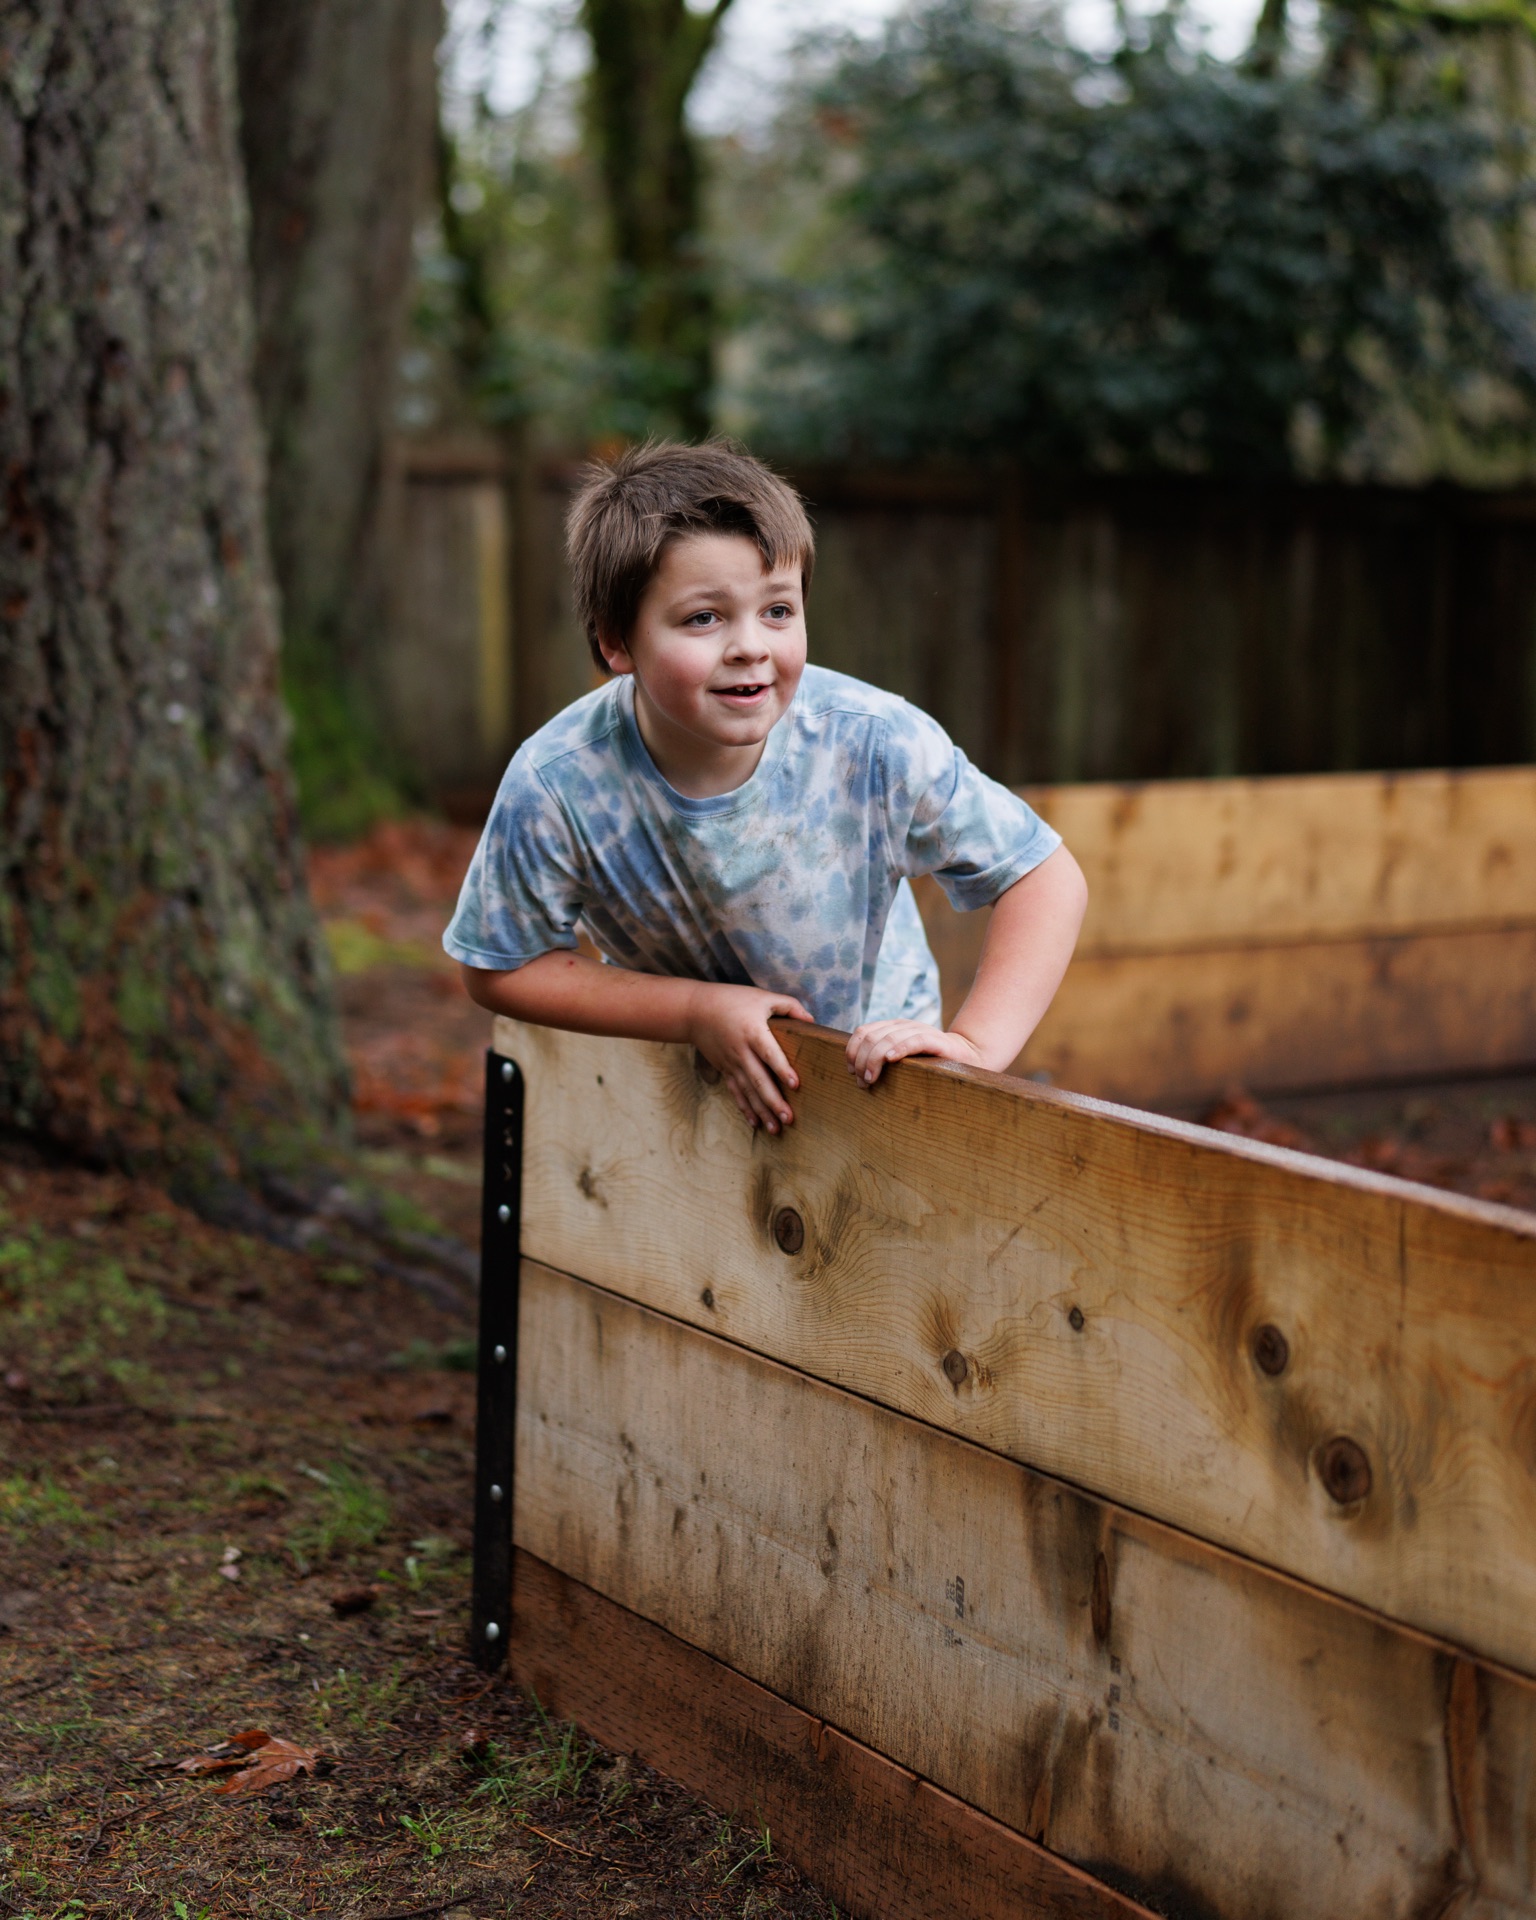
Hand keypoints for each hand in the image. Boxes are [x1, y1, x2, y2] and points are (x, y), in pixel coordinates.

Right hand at [687, 985, 812, 1133]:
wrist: (695, 1010)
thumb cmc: (733, 1000)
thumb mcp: (762, 997)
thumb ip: (789, 1006)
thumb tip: (811, 1021)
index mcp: (753, 1031)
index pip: (769, 1053)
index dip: (782, 1069)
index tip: (795, 1085)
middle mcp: (741, 1051)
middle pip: (758, 1080)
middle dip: (773, 1101)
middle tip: (789, 1118)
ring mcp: (731, 1063)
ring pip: (748, 1091)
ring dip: (762, 1111)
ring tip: (776, 1129)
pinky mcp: (725, 1069)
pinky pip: (736, 1092)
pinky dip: (745, 1108)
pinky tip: (755, 1123)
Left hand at [845, 1019, 984, 1086]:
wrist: (967, 1056)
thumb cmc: (930, 1062)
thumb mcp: (901, 1058)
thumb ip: (881, 1058)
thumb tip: (854, 1071)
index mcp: (892, 1027)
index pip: (863, 1032)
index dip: (852, 1051)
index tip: (851, 1071)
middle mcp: (903, 1025)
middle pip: (871, 1037)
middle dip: (861, 1061)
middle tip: (861, 1082)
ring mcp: (919, 1031)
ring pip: (887, 1038)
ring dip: (874, 1060)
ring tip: (870, 1079)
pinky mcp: (935, 1040)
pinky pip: (914, 1040)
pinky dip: (899, 1048)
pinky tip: (890, 1059)